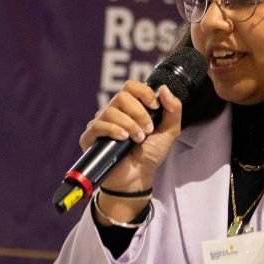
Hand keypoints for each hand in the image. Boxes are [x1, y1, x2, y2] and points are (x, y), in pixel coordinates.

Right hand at [81, 80, 182, 220]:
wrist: (139, 177)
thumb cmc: (151, 154)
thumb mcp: (170, 131)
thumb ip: (173, 109)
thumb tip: (163, 88)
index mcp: (131, 107)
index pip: (131, 86)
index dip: (143, 92)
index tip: (154, 106)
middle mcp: (114, 112)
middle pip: (121, 96)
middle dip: (139, 113)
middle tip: (147, 130)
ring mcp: (101, 123)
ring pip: (111, 110)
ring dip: (129, 124)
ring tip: (138, 139)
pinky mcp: (90, 137)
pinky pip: (97, 125)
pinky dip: (113, 129)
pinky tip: (123, 138)